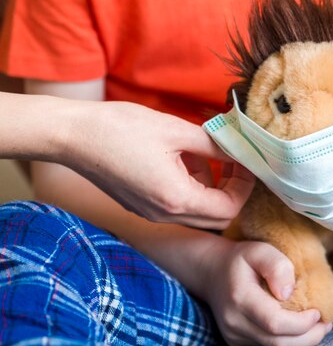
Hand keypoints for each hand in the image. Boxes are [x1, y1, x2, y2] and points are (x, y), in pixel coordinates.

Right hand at [62, 100, 254, 228]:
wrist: (74, 135)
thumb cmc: (120, 128)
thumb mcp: (174, 130)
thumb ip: (212, 143)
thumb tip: (238, 146)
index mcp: (176, 198)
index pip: (229, 209)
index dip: (245, 186)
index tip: (246, 162)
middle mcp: (164, 214)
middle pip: (216, 217)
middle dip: (231, 190)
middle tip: (233, 161)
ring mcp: (150, 213)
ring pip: (196, 212)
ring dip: (210, 187)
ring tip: (203, 153)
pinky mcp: (139, 205)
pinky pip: (176, 205)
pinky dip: (189, 187)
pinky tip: (180, 158)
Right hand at [202, 239, 332, 345]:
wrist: (210, 271)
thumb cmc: (240, 258)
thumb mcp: (259, 250)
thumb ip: (276, 266)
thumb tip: (288, 292)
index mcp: (240, 298)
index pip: (275, 323)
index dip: (302, 324)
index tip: (319, 312)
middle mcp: (234, 322)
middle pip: (278, 342)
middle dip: (308, 337)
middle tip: (327, 324)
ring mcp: (233, 336)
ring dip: (301, 342)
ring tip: (318, 327)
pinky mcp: (237, 343)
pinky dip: (287, 341)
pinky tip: (299, 329)